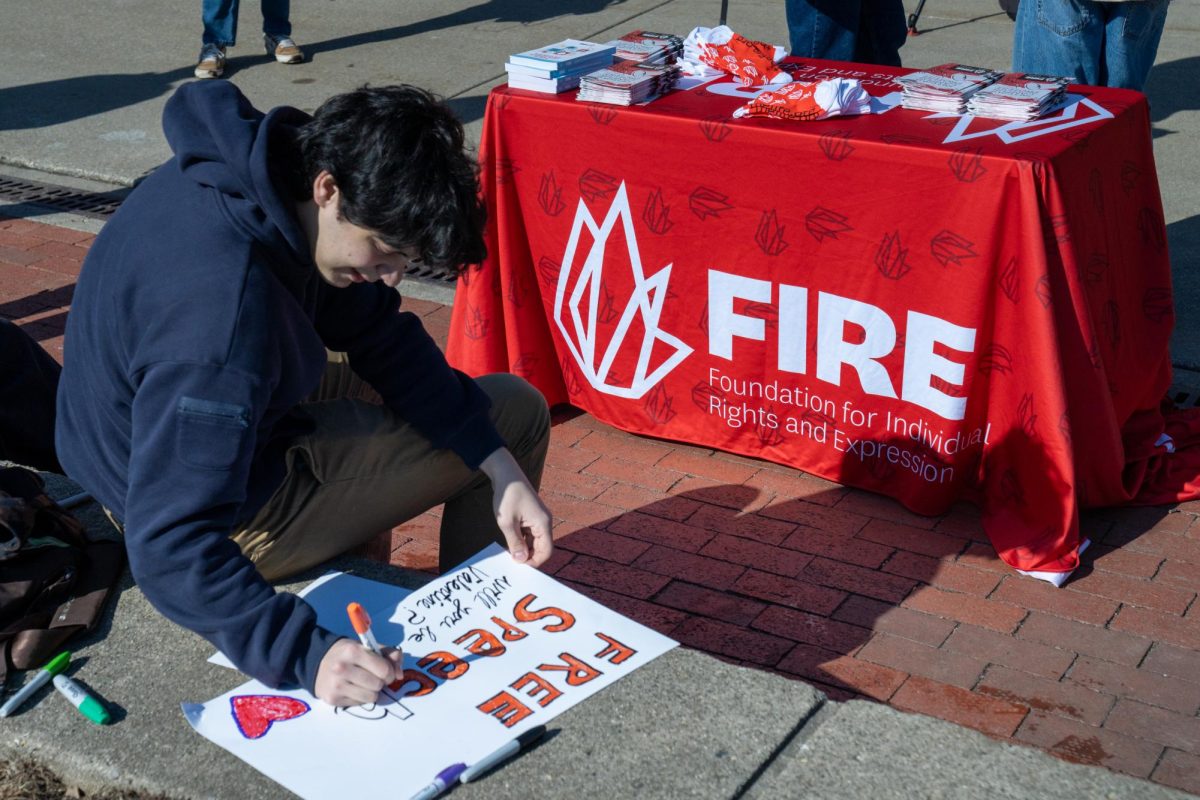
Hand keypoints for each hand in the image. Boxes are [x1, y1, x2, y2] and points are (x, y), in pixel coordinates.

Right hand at [314, 639, 403, 706]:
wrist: (318, 662)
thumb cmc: (348, 654)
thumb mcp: (368, 647)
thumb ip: (389, 654)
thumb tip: (400, 673)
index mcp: (353, 651)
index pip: (383, 670)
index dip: (390, 671)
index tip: (385, 671)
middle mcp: (342, 669)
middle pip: (378, 685)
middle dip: (380, 681)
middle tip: (374, 676)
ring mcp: (336, 685)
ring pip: (371, 697)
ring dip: (372, 691)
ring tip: (364, 682)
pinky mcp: (333, 699)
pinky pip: (360, 703)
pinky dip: (361, 697)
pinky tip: (353, 688)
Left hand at [480, 448, 553, 567]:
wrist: (506, 473)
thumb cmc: (507, 495)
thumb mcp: (507, 522)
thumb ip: (515, 542)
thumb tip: (521, 560)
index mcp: (543, 523)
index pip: (547, 551)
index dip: (535, 562)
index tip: (519, 565)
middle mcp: (544, 522)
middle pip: (542, 548)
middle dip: (529, 556)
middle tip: (512, 561)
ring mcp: (538, 519)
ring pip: (535, 542)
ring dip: (524, 549)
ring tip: (509, 553)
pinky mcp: (531, 517)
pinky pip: (530, 534)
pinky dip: (522, 540)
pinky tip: (510, 543)